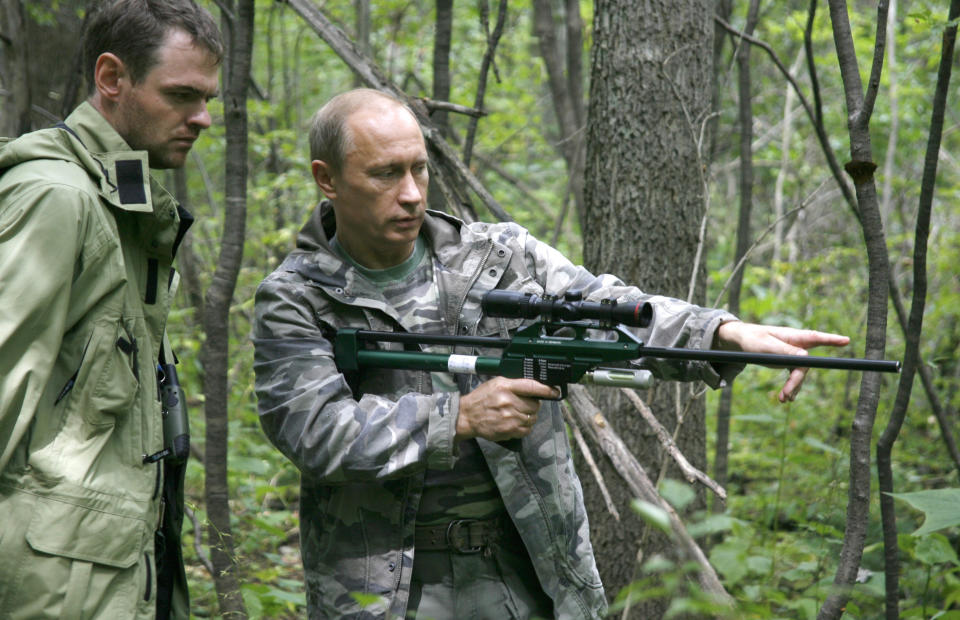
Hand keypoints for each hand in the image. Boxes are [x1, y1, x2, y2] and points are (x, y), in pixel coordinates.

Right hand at [456, 377, 558, 441]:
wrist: (467, 416)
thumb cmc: (482, 398)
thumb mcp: (496, 383)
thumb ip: (515, 384)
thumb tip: (535, 387)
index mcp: (505, 386)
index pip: (531, 386)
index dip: (546, 390)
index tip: (555, 392)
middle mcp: (508, 401)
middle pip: (535, 404)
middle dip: (532, 405)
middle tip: (523, 404)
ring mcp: (509, 417)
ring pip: (532, 417)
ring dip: (529, 416)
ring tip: (517, 414)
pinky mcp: (509, 430)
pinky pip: (527, 429)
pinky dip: (525, 427)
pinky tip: (515, 422)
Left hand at [715, 320, 850, 402]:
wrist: (740, 342)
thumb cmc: (752, 339)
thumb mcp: (766, 345)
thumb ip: (785, 351)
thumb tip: (805, 356)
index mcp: (792, 336)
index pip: (815, 337)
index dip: (831, 340)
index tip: (846, 340)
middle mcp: (795, 345)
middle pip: (804, 365)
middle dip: (797, 381)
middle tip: (786, 395)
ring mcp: (791, 354)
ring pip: (799, 373)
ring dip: (793, 387)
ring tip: (783, 400)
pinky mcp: (786, 362)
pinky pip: (793, 377)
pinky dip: (790, 387)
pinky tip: (784, 398)